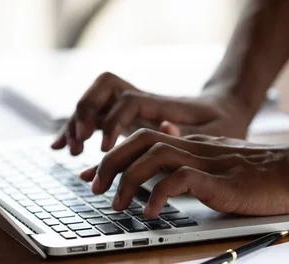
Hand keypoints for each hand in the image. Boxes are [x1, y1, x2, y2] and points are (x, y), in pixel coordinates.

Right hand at [51, 72, 252, 155]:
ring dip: (76, 121)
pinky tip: (61, 146)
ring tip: (67, 149)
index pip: (128, 101)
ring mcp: (133, 108)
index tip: (105, 148)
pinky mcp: (128, 119)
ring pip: (95, 100)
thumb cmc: (223, 124)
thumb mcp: (216, 134)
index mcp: (163, 104)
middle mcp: (144, 101)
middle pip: (103, 88)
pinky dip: (76, 129)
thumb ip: (191, 135)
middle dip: (85, 113)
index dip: (112, 122)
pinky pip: (96, 117)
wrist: (226, 110)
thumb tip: (165, 131)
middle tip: (80, 144)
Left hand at [79, 129, 288, 217]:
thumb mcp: (224, 174)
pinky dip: (157, 195)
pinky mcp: (218, 179)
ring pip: (152, 155)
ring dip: (128, 179)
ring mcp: (207, 162)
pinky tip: (150, 214)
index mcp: (195, 147)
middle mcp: (196, 149)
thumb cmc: (267, 180)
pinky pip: (178, 179)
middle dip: (110, 162)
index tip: (93, 175)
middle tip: (96, 188)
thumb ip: (197, 177)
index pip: (144, 141)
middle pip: (140, 140)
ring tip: (118, 205)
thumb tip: (165, 192)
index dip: (114, 156)